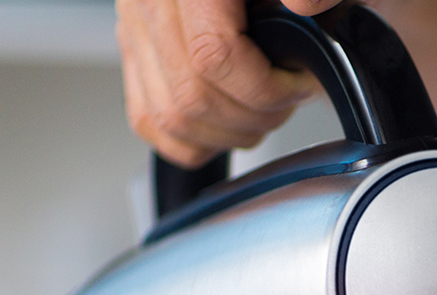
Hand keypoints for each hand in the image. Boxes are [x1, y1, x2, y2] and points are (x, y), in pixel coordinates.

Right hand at [116, 0, 326, 166]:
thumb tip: (304, 2)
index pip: (212, 54)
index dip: (266, 87)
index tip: (300, 81)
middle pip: (190, 95)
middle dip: (254, 114)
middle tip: (285, 97)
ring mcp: (134, 21)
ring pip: (169, 116)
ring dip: (229, 130)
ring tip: (264, 106)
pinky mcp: (133, 48)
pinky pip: (148, 120)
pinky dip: (196, 138)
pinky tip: (231, 120)